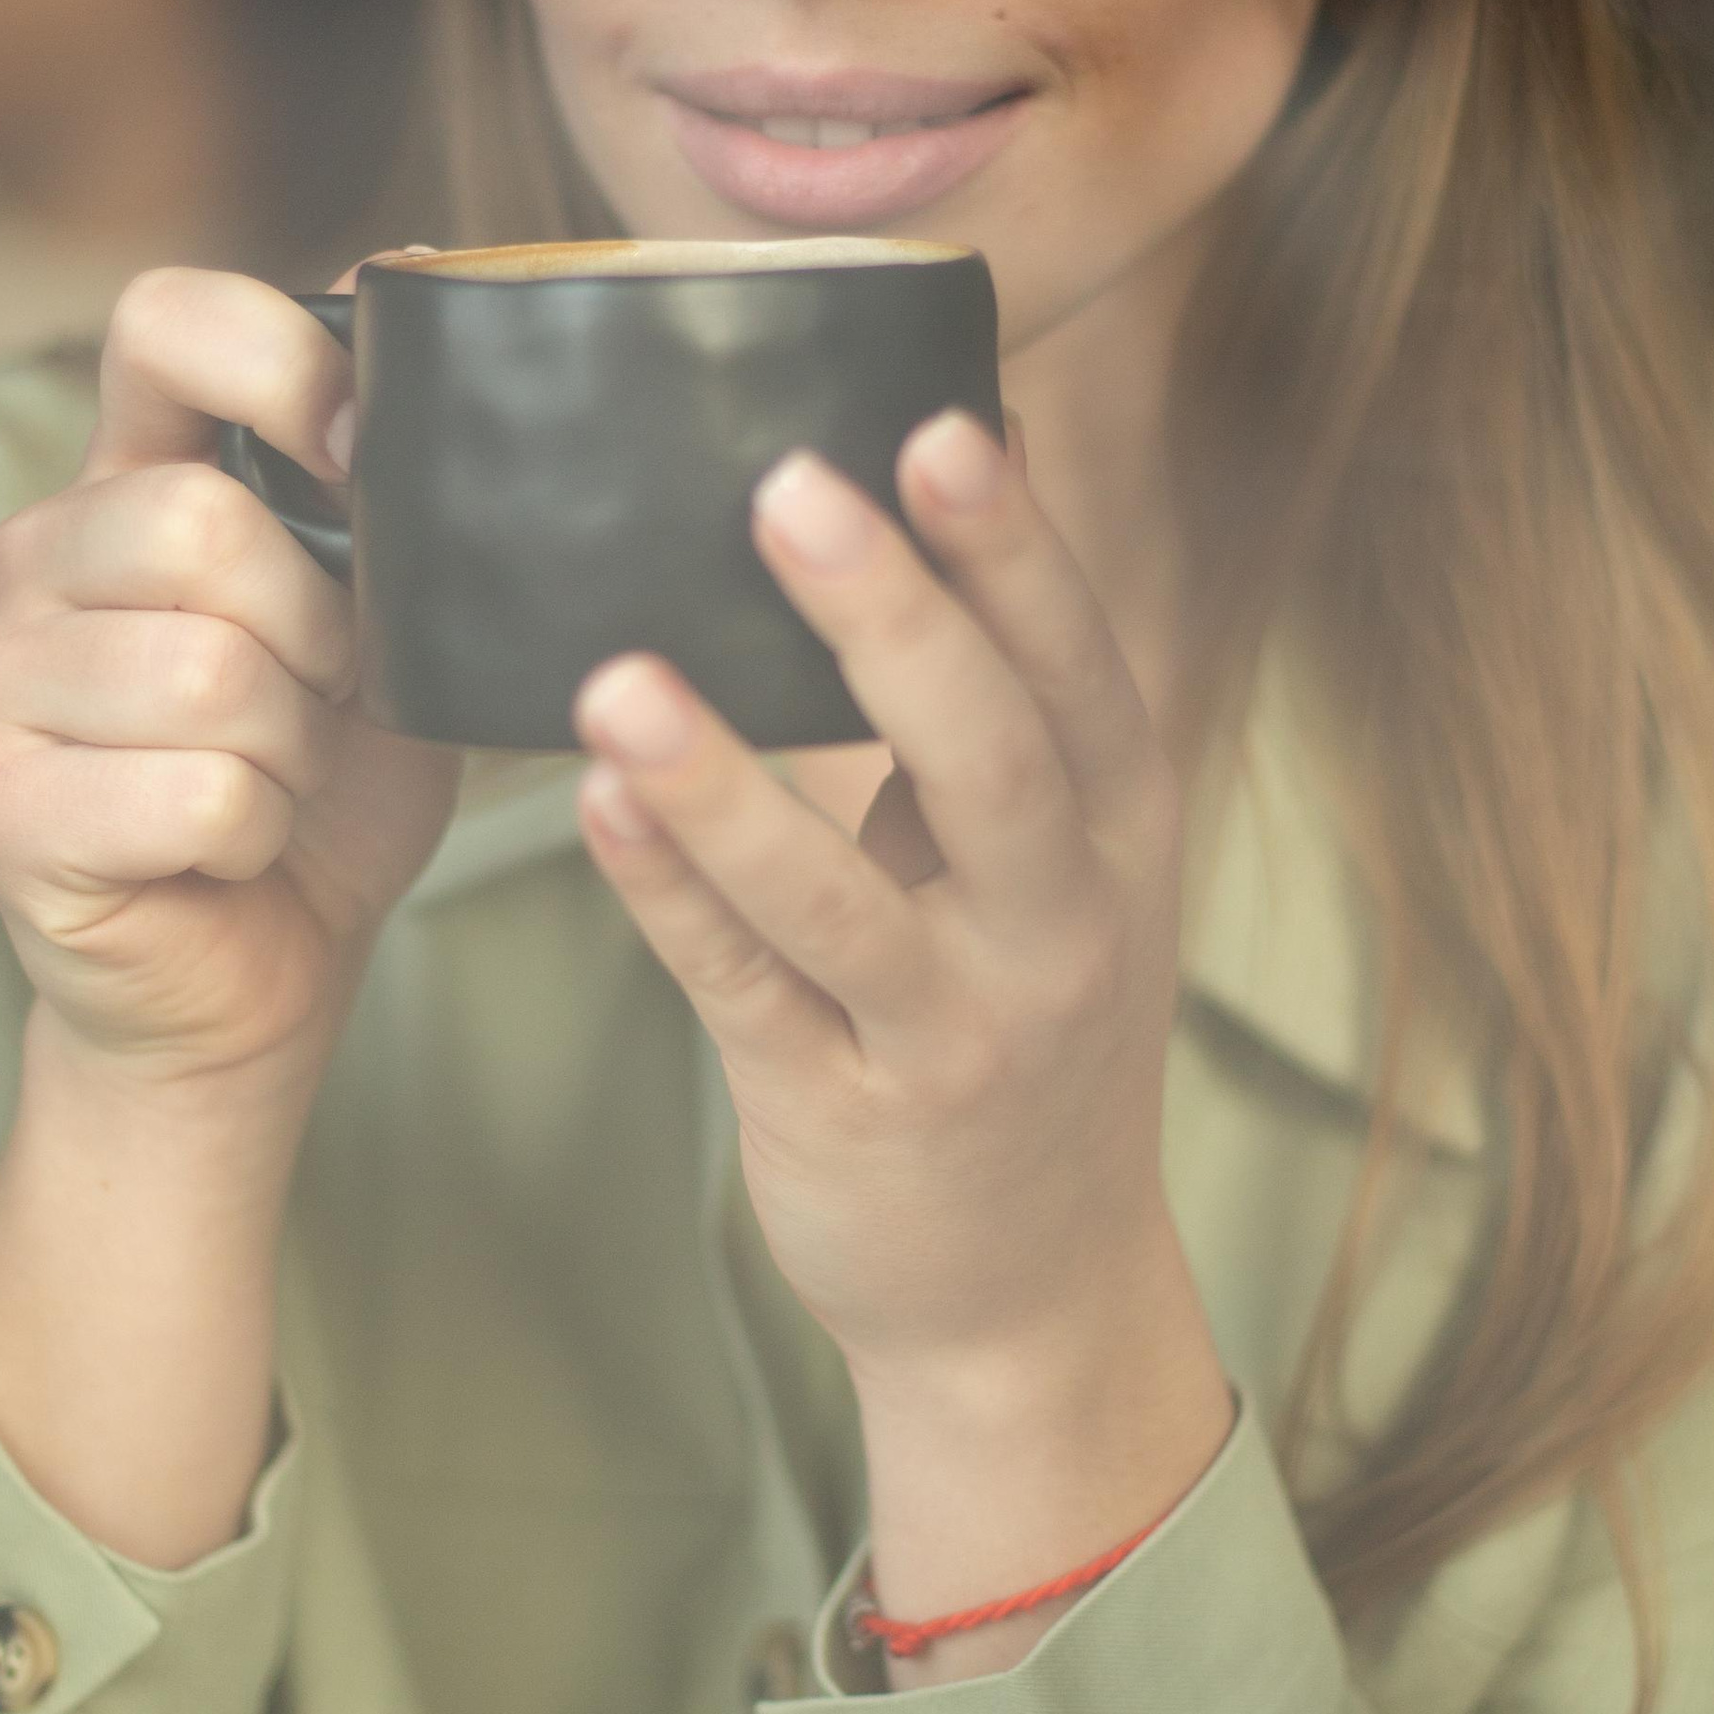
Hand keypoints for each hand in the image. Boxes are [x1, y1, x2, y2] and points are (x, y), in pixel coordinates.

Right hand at [0, 267, 457, 1101]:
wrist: (261, 973)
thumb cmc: (325, 786)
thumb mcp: (392, 619)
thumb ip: (393, 482)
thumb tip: (429, 278)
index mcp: (129, 476)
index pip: (165, 319)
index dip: (285, 365)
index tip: (364, 456)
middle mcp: (34, 556)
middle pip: (197, 522)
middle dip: (319, 634)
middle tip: (325, 699)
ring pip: (208, 674)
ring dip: (295, 751)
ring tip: (278, 781)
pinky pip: (200, 791)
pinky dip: (259, 832)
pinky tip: (231, 847)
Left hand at [571, 412, 1208, 1418]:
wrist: (1035, 1290)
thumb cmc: (1025, 1011)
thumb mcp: (1068, 856)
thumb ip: (1012, 682)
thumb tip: (967, 432)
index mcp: (1120, 830)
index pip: (1074, 668)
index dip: (1013, 550)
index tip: (942, 424)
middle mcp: (1058, 930)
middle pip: (986, 759)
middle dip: (891, 622)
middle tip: (789, 491)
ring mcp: (954, 1035)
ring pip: (838, 900)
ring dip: (727, 783)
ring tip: (622, 675)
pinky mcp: (841, 1114)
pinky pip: (741, 991)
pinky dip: (668, 896)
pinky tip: (594, 802)